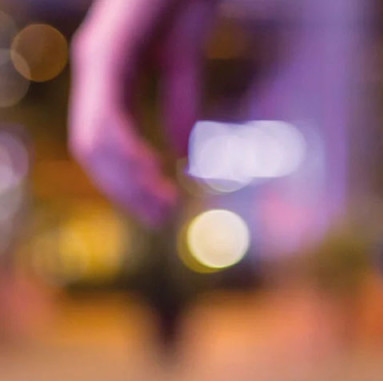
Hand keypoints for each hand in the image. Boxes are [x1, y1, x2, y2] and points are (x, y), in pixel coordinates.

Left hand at [69, 0, 215, 224]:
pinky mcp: (107, 54)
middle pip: (94, 152)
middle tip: (163, 219)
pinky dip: (129, 154)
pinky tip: (157, 174)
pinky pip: (107, 118)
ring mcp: (96, 62)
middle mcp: (95, 71)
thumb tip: (180, 155)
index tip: (166, 210)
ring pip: (94, 142)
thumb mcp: (185, 61)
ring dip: (127, 183)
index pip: (107, 146)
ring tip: (162, 207)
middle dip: (126, 192)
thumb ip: (180, 104)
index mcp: (110, 76)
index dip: (132, 184)